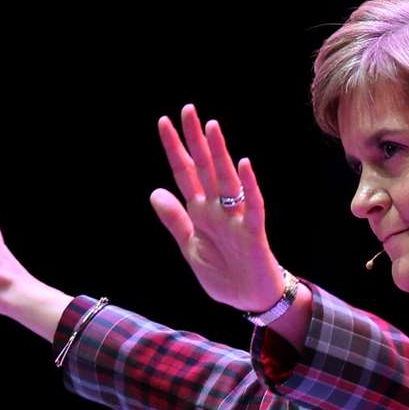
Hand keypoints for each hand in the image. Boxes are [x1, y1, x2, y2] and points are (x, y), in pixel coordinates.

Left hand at [150, 105, 285, 311]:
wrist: (250, 299)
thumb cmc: (224, 274)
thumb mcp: (190, 248)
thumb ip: (175, 221)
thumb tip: (155, 192)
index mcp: (200, 212)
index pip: (184, 174)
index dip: (174, 150)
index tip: (164, 123)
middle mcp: (218, 209)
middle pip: (204, 168)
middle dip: (196, 141)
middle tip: (188, 110)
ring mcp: (236, 218)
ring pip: (226, 180)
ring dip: (219, 154)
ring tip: (211, 128)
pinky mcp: (253, 232)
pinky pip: (252, 205)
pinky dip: (248, 186)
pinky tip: (242, 165)